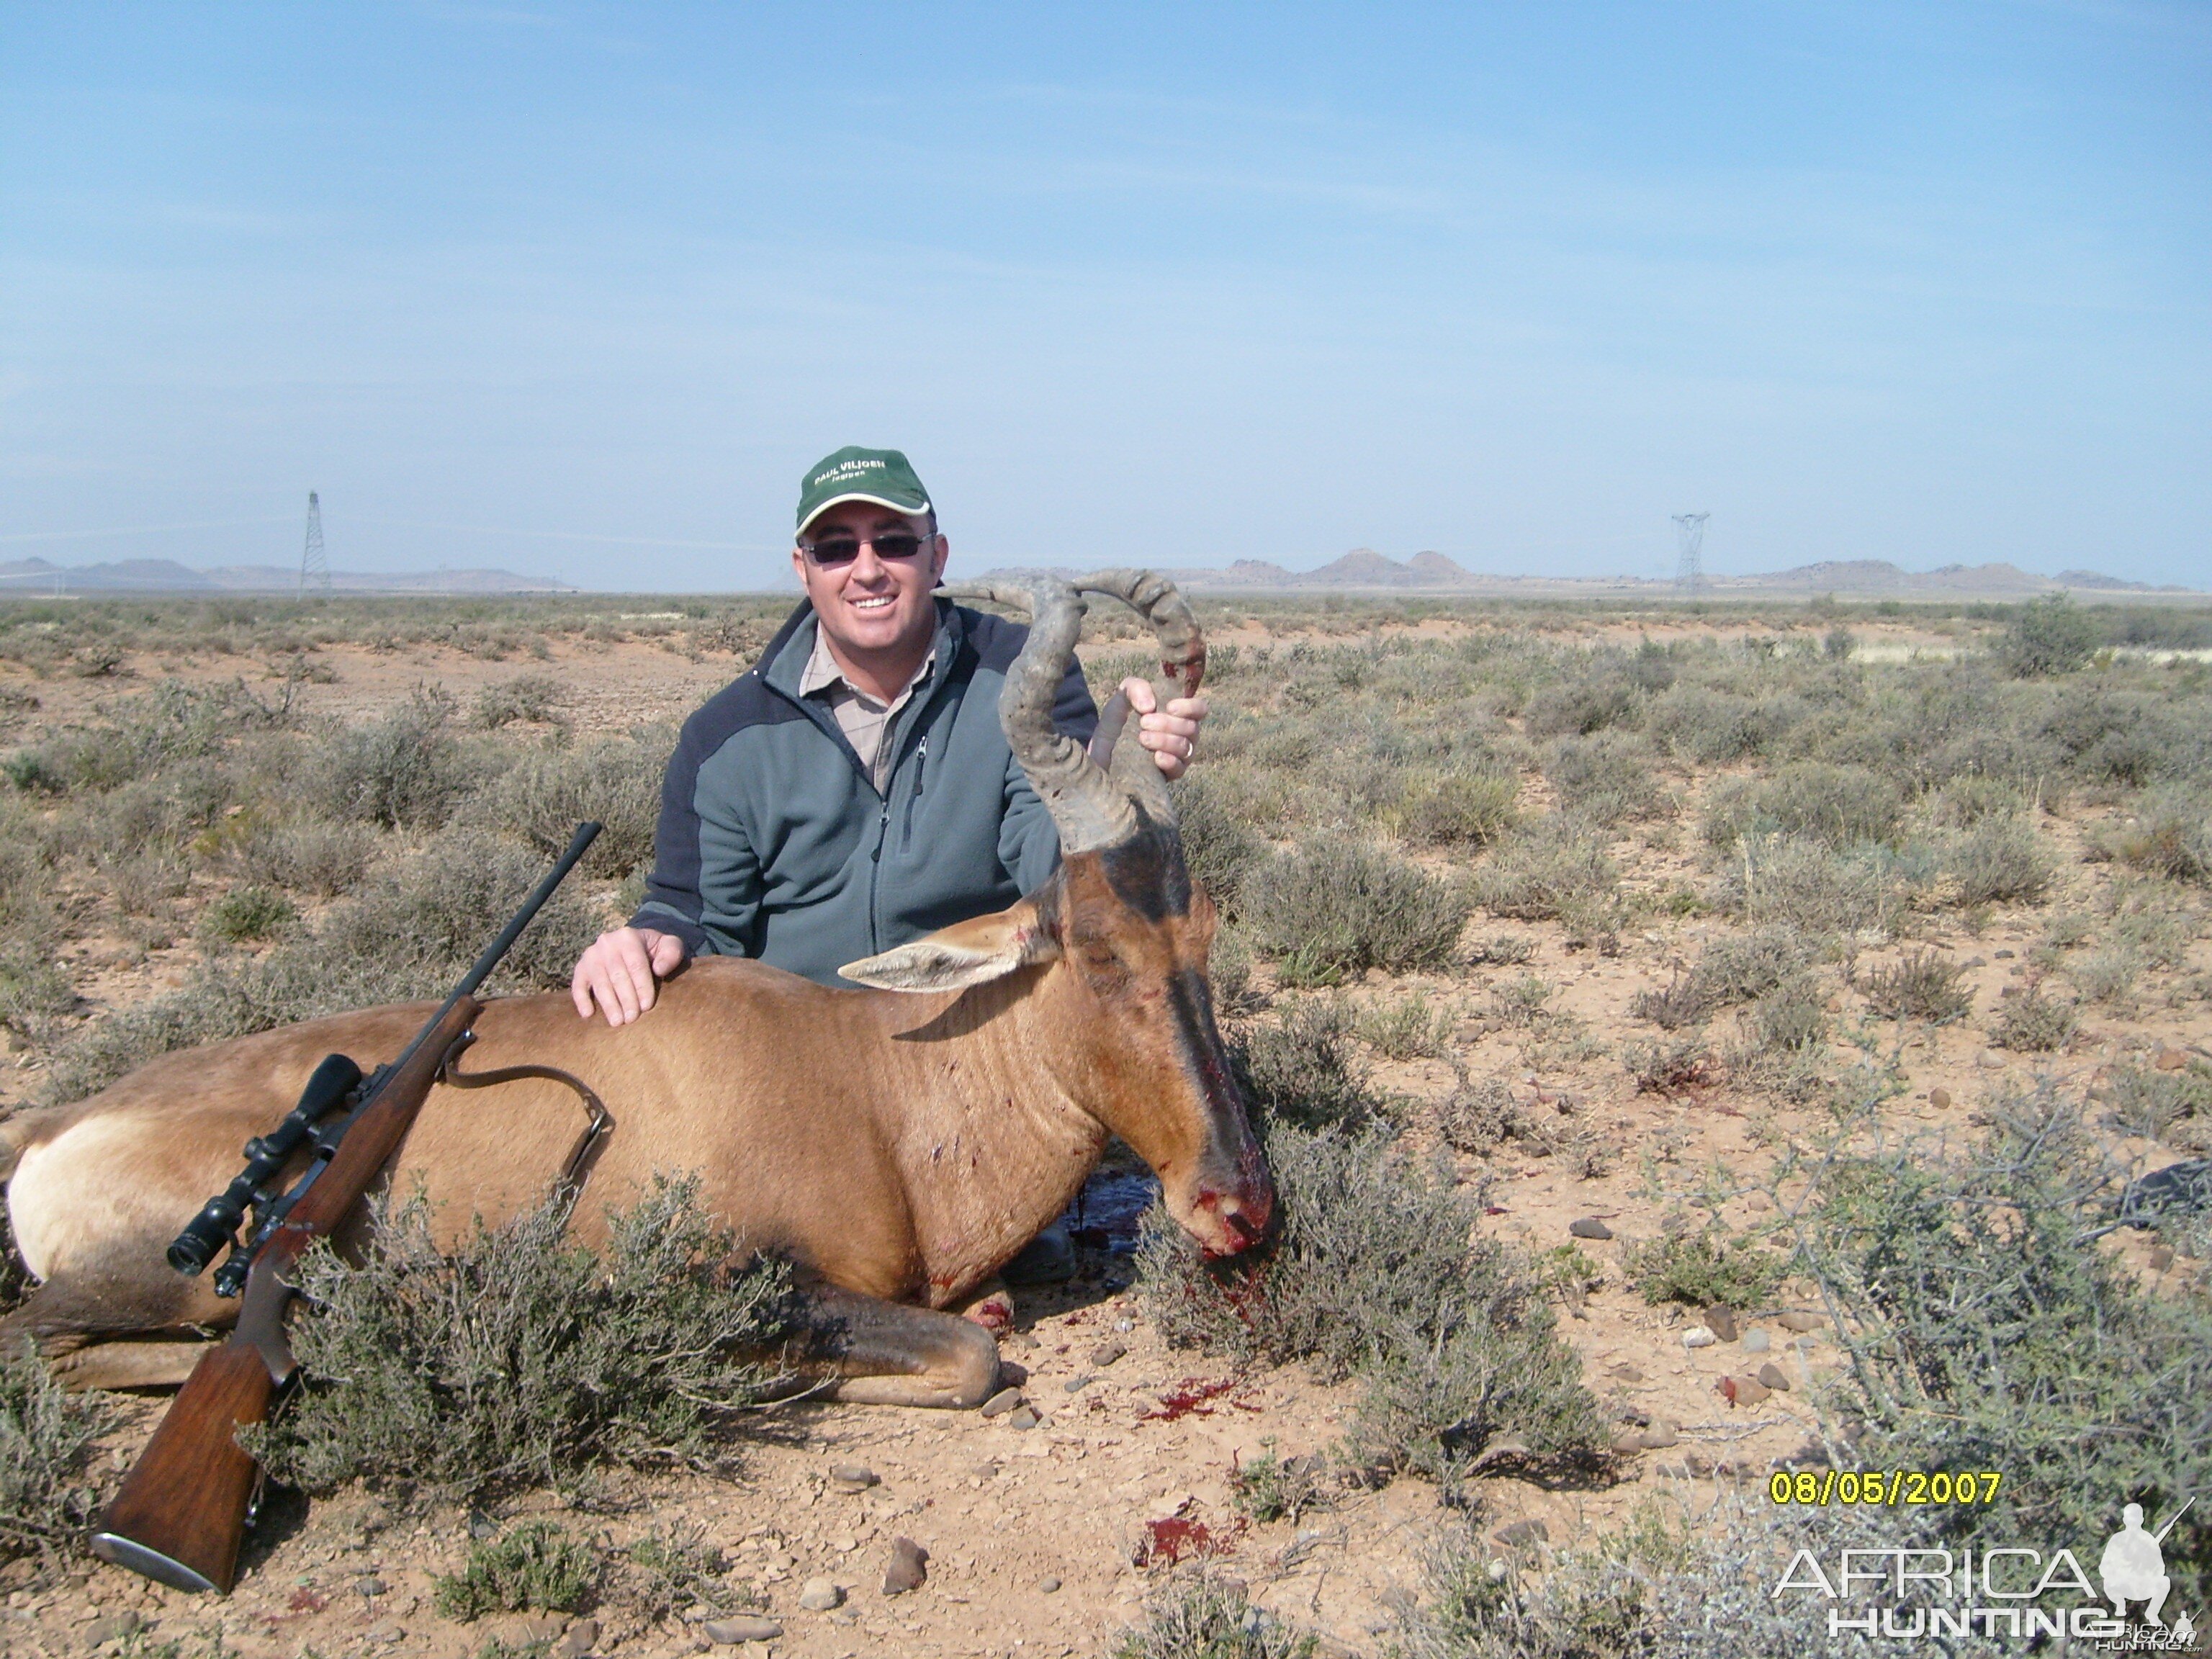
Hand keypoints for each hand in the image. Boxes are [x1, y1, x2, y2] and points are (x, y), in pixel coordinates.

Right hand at [571, 926, 685, 1025]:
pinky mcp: (581, 968)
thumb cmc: (654, 949)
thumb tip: (659, 969)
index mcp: (628, 937)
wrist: (631, 944)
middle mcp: (606, 943)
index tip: (647, 1006)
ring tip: (617, 1022)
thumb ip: (671, 953)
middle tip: (632, 1019)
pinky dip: (581, 999)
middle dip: (626, 999)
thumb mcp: (669, 945)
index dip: (642, 986)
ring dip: (608, 1003)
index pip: (636, 965)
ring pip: (600, 982)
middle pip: (617, 975)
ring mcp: (591, 956)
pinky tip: (588, 1014)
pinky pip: (578, 984)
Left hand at [1121, 676, 1207, 781]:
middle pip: (1192, 729)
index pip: (1200, 709)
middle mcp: (1184, 735)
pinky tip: (1156, 757)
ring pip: (1185, 749)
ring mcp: (1178, 757)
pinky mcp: (1168, 775)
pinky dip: (1169, 762)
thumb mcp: (1123, 696)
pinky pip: (1179, 769)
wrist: (1099, 750)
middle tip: (1144, 722)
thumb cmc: (1117, 721)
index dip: (1191, 707)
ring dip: (1165, 741)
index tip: (1170, 707)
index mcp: (1178, 714)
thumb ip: (1137, 688)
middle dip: (1168, 724)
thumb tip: (1150, 706)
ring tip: (1142, 738)